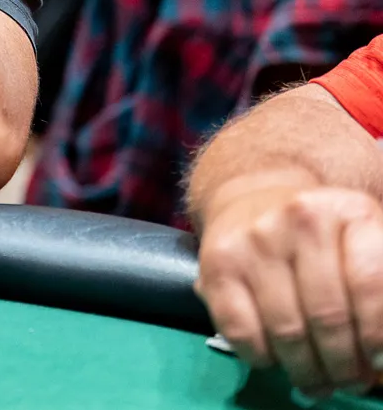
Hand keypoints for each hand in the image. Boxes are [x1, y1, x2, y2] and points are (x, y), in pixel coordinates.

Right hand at [196, 179, 382, 396]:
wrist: (253, 200)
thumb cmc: (321, 238)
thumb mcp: (361, 246)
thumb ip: (376, 293)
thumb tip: (377, 361)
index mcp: (350, 212)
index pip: (369, 283)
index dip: (376, 333)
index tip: (376, 360)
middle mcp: (299, 218)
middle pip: (328, 315)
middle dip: (342, 365)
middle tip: (348, 382)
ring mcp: (253, 241)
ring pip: (286, 330)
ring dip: (306, 370)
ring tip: (317, 382)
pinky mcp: (215, 264)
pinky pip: (241, 331)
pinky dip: (262, 358)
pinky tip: (274, 358)